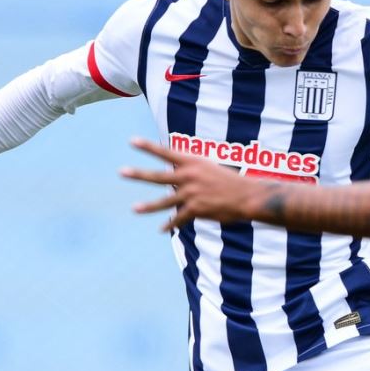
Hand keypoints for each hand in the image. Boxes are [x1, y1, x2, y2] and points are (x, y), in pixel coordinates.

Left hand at [121, 138, 262, 231]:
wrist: (247, 196)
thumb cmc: (229, 181)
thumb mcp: (209, 168)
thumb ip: (190, 172)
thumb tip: (175, 179)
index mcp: (192, 162)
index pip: (165, 152)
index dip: (148, 147)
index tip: (131, 141)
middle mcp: (188, 176)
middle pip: (158, 176)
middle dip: (138, 174)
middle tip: (122, 172)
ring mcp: (191, 194)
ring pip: (164, 201)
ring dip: (148, 206)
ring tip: (134, 209)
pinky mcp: (196, 210)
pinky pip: (178, 218)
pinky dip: (170, 224)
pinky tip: (162, 229)